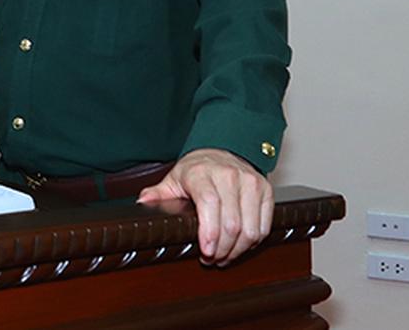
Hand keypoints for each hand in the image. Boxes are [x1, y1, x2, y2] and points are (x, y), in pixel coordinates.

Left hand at [137, 148, 272, 265]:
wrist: (224, 149)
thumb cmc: (197, 169)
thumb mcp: (174, 178)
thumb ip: (158, 193)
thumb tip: (143, 203)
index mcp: (202, 173)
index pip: (209, 204)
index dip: (209, 233)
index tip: (206, 252)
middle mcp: (228, 175)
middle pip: (231, 223)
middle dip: (222, 249)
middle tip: (212, 259)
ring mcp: (249, 181)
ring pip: (250, 228)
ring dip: (238, 250)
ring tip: (225, 255)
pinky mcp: (265, 189)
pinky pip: (264, 225)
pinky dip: (254, 241)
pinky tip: (241, 243)